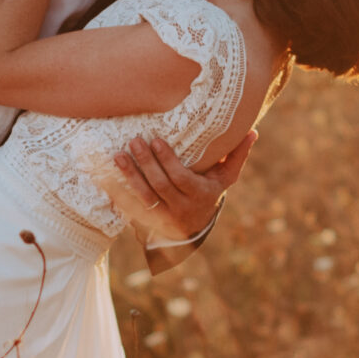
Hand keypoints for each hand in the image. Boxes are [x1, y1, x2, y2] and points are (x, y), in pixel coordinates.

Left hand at [107, 130, 255, 245]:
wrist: (195, 226)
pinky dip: (117, 192)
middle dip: (145, 164)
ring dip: (129, 176)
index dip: (167, 161)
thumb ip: (237, 154)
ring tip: (118, 156)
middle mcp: (181, 208)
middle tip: (134, 141)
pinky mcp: (147, 220)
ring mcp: (163, 216)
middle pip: (160, 186)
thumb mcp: (226, 176)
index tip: (156, 140)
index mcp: (200, 195)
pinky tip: (106, 176)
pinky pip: (130, 206)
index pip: (181, 178)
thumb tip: (253, 131)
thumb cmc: (210, 190)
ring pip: (143, 196)